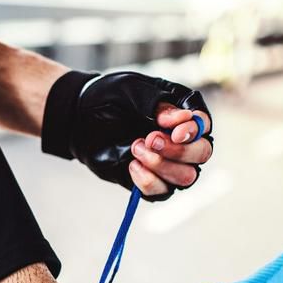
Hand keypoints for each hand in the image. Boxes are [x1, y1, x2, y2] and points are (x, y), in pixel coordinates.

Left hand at [42, 70, 213, 200]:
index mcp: (182, 111)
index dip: (194, 131)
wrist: (78, 118)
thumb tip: (183, 120)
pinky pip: (162, 192)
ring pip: (186, 178)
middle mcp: (181, 139)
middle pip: (201, 154)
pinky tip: (131, 165)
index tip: (173, 131)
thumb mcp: (131, 90)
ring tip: (135, 148)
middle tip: (149, 139)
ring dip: (162, 166)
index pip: (204, 125)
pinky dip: (148, 182)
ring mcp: (167, 162)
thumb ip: (157, 103)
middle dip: (179, 151)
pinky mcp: (150, 180)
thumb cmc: (109, 98)